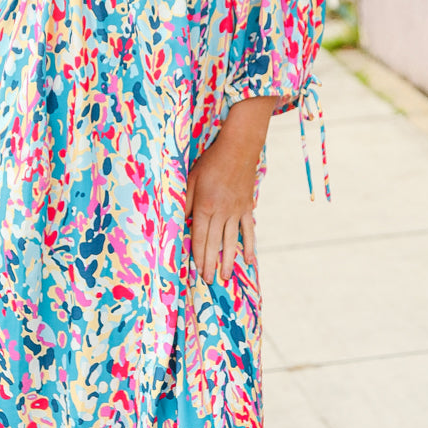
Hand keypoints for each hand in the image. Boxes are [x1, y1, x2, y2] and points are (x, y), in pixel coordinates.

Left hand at [185, 98, 278, 284]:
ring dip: (228, 260)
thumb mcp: (190, 178)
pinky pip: (248, 229)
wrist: (239, 147)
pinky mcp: (247, 207)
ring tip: (225, 277)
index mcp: (204, 205)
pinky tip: (248, 259)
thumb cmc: (211, 161)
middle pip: (214, 243)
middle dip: (210, 263)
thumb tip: (179, 220)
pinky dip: (248, 245)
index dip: (197, 255)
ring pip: (231, 240)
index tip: (196, 270)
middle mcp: (221, 211)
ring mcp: (236, 210)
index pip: (199, 236)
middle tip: (209, 281)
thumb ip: (184, 200)